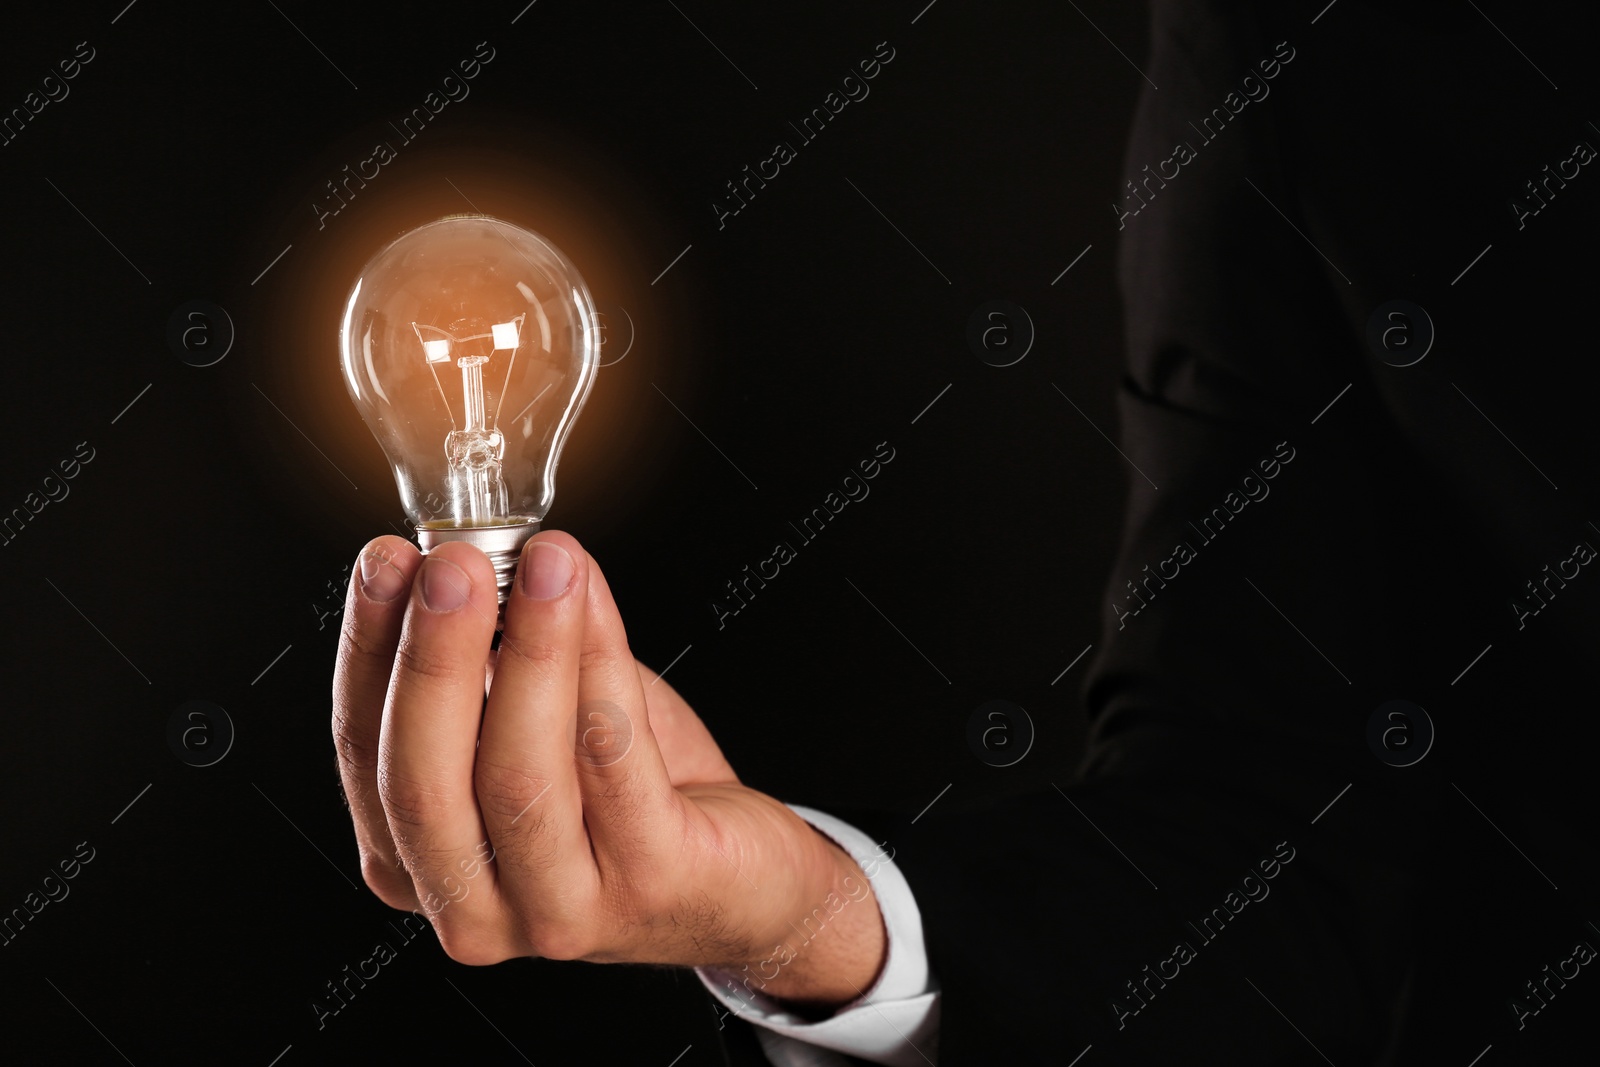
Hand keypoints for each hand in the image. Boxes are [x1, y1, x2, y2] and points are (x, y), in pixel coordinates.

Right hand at [332, 532, 886, 1009]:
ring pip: (519, 773)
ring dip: (530, 650)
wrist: (746, 876)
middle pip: (424, 779)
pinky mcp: (648, 884)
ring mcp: (559, 910)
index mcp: (416, 863)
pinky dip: (600, 668)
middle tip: (457, 564)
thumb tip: (473, 560)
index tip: (388, 561)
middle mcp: (471, 907)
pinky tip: (595, 605)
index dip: (368, 648)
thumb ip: (490, 663)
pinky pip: (613, 763)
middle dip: (434, 656)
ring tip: (545, 565)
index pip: (365, 751)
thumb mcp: (540, 723)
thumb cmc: (635, 796)